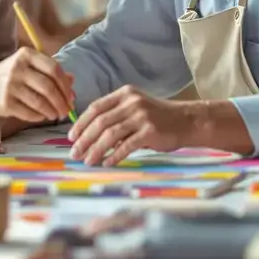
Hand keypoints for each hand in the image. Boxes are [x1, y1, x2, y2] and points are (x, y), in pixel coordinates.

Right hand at [0, 47, 73, 121]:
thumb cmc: (10, 75)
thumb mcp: (29, 66)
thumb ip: (50, 71)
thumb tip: (72, 81)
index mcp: (26, 55)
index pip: (54, 69)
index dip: (65, 85)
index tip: (71, 96)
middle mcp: (18, 68)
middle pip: (49, 87)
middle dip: (61, 101)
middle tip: (67, 110)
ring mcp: (10, 86)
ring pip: (40, 102)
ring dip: (52, 111)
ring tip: (56, 115)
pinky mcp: (5, 103)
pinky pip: (29, 112)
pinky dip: (39, 116)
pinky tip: (42, 116)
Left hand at [68, 86, 190, 166]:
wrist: (187, 121)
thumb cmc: (158, 117)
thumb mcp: (136, 109)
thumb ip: (116, 117)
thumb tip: (90, 137)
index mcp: (124, 94)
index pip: (95, 108)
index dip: (81, 123)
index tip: (72, 138)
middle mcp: (131, 102)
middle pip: (100, 122)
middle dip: (84, 140)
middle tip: (75, 154)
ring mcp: (141, 116)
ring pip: (110, 135)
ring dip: (96, 150)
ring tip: (88, 161)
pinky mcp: (150, 131)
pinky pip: (126, 146)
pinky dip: (114, 156)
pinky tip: (107, 163)